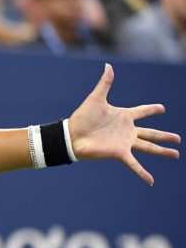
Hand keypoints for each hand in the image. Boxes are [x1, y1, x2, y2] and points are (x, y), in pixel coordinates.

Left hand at [68, 64, 180, 184]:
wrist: (71, 135)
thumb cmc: (82, 117)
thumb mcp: (96, 98)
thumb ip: (105, 83)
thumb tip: (109, 65)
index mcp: (123, 116)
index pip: (142, 111)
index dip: (151, 109)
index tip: (162, 108)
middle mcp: (126, 130)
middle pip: (151, 132)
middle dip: (164, 135)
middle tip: (178, 138)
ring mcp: (124, 142)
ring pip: (148, 147)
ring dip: (162, 151)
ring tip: (176, 154)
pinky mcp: (119, 153)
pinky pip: (134, 164)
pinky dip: (142, 173)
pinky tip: (151, 181)